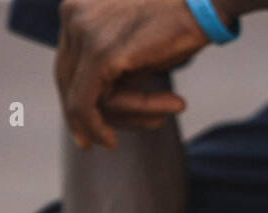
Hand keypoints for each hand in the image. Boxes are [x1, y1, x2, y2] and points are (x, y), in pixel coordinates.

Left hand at [55, 0, 213, 149]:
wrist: (201, 9)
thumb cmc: (177, 28)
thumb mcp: (134, 48)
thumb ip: (112, 68)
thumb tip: (100, 108)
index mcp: (77, 8)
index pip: (65, 63)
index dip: (72, 99)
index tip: (84, 131)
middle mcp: (73, 15)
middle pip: (66, 80)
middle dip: (82, 117)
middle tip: (96, 144)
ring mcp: (84, 33)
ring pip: (83, 97)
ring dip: (122, 118)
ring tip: (160, 119)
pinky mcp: (101, 54)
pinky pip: (87, 104)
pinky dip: (97, 127)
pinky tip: (111, 142)